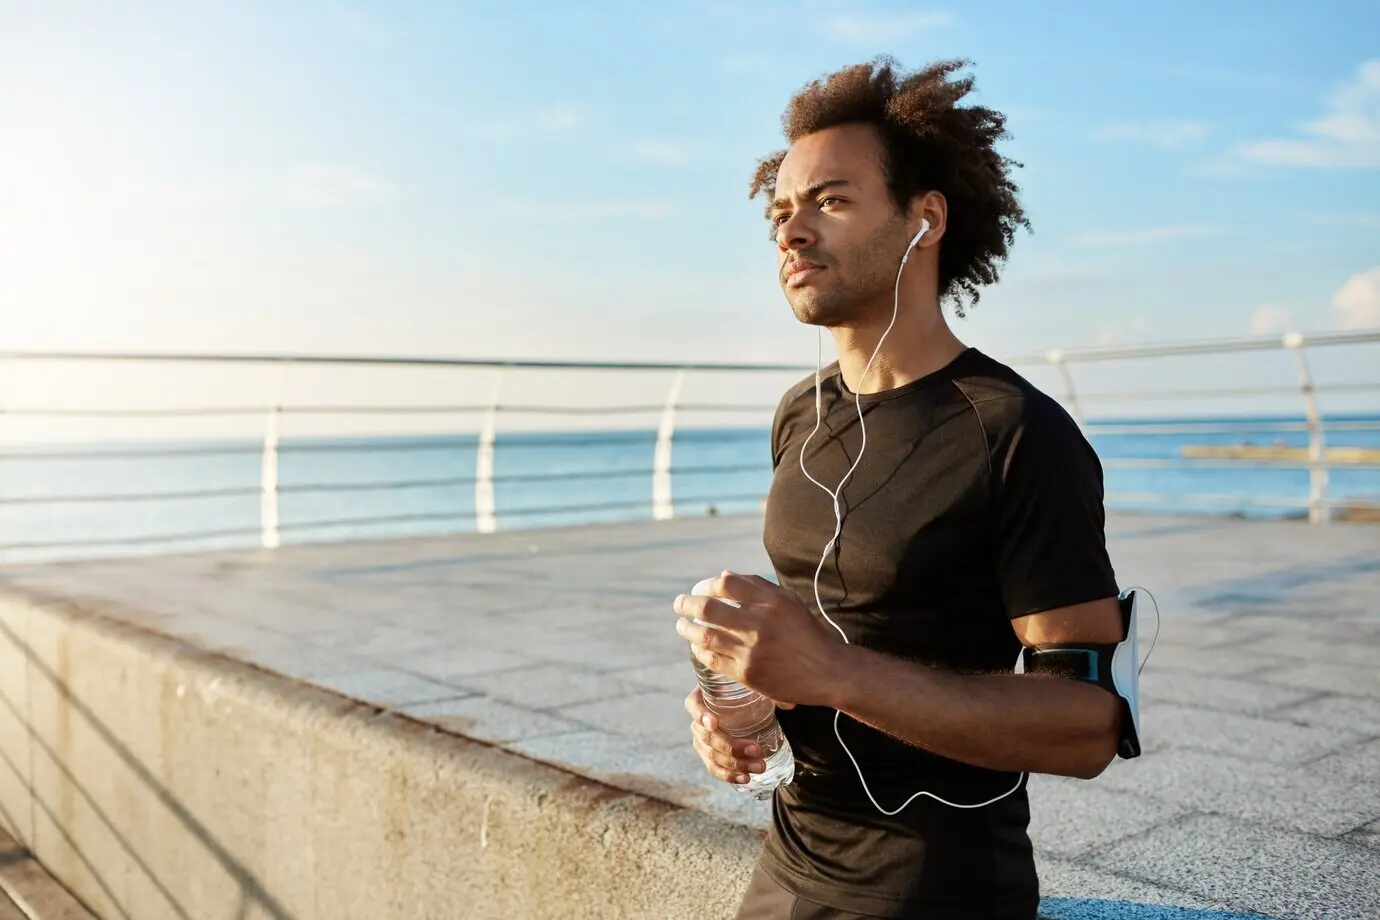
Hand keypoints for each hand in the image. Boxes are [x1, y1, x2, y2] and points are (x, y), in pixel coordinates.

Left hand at [675, 570, 847, 709]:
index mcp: (770, 601)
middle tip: (679, 604)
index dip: (705, 585)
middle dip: (686, 604)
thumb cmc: (806, 633)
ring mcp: (751, 650)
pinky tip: (697, 646)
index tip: (698, 589)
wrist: (827, 670)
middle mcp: (759, 623)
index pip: (725, 584)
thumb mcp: (788, 601)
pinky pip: (712, 659)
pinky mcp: (747, 673)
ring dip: (687, 629)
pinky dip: (699, 651)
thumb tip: (722, 576)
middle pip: (708, 608)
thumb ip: (757, 586)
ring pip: (705, 635)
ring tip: (681, 625)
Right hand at [684, 687, 766, 784]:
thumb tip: (789, 704)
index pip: (693, 705)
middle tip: (756, 750)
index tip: (714, 723)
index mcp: (701, 698)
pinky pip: (715, 769)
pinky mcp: (709, 756)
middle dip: (731, 747)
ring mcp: (702, 742)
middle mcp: (698, 722)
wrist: (736, 707)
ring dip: (736, 764)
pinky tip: (746, 778)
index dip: (701, 715)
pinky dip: (729, 775)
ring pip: (713, 756)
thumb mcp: (747, 688)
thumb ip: (765, 692)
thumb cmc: (740, 693)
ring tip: (760, 766)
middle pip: (707, 737)